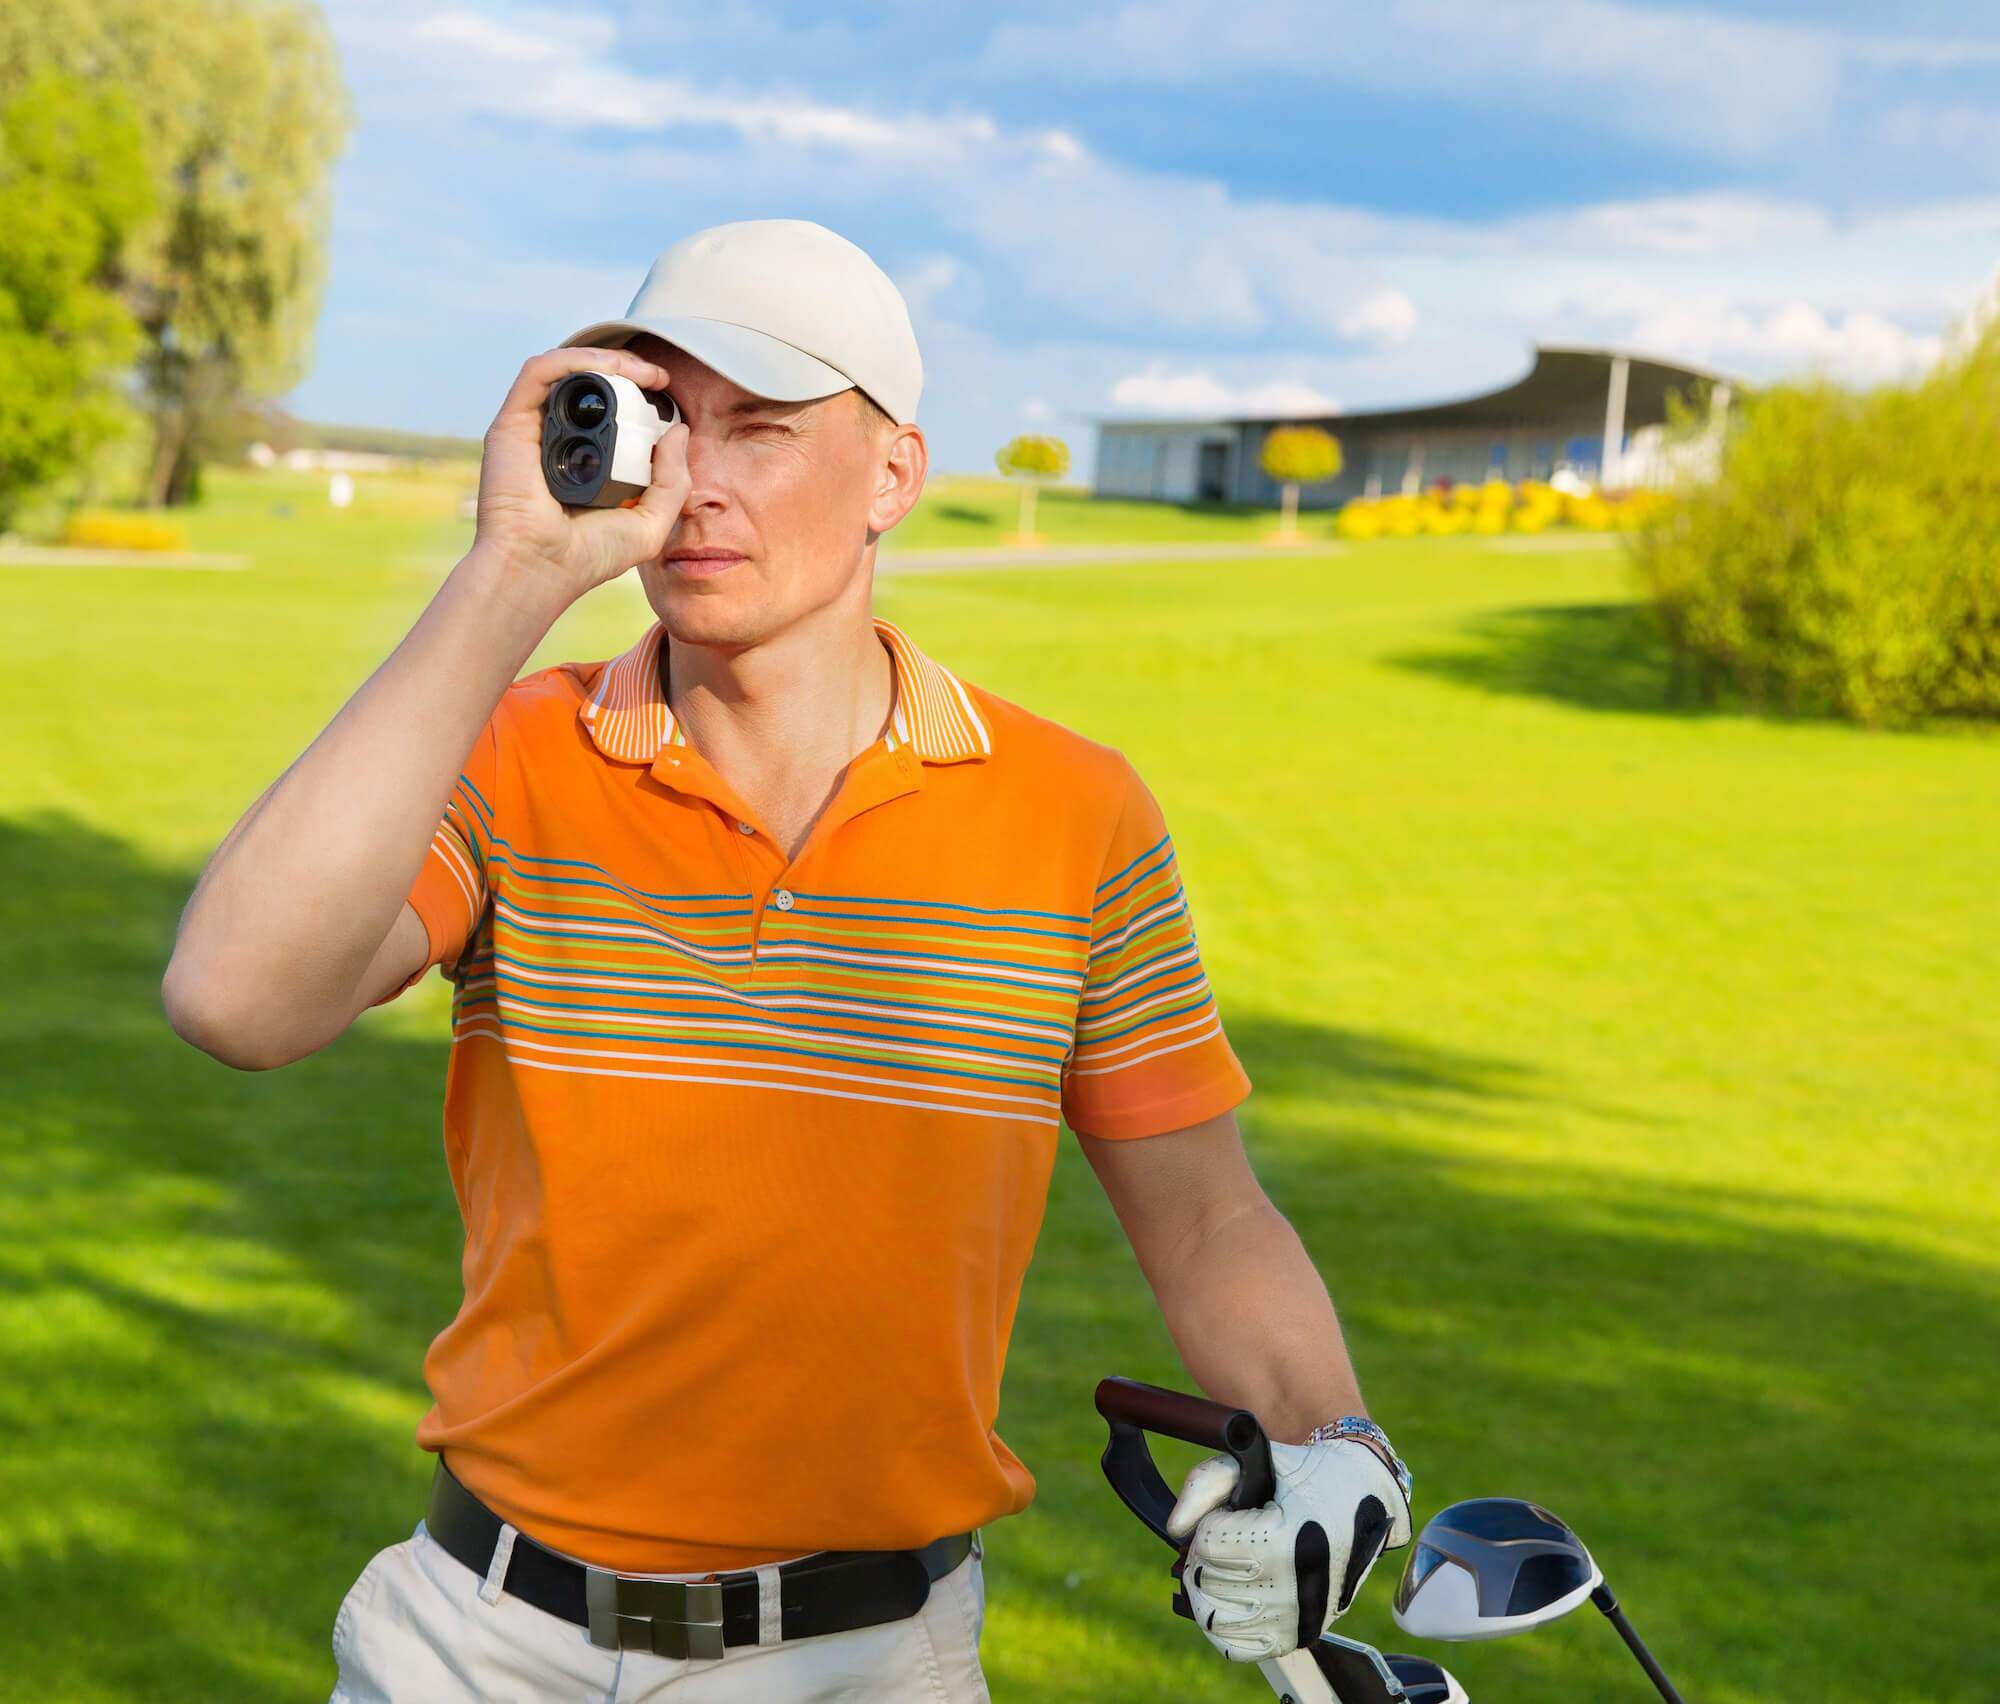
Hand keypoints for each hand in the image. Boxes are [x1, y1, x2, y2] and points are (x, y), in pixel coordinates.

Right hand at [473, 346, 691, 602]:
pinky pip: (539, 372)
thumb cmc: (589, 556)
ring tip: (641, 370)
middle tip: (658, 376)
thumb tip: (680, 432)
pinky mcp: (512, 424)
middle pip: (589, 385)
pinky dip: (574, 360)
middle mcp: (557, 440)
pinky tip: (608, 367)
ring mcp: (533, 430)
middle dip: (626, 370)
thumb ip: (672, 481)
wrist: (541, 570)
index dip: (638, 393)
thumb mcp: (650, 522)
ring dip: (606, 359)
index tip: (667, 393)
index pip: (609, 411)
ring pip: (565, 371)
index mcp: (585, 459)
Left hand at [1164, 1437, 1411, 1663]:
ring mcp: (1297, 1618)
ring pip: (1213, 1617)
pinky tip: (1230, 1595)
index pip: (1208, 1544)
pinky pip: (1236, 1647)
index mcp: (1287, 1540)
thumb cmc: (1304, 1474)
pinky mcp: (1299, 1636)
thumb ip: (1205, 1483)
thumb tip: (1175, 1528)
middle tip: (1229, 1534)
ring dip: (1207, 1587)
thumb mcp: (1256, 1460)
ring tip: (1226, 1563)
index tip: (1233, 1511)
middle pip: (1206, 1580)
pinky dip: (1221, 1623)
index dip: (1210, 1520)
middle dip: (1205, 1552)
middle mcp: (1294, 1586)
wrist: (1362, 1496)